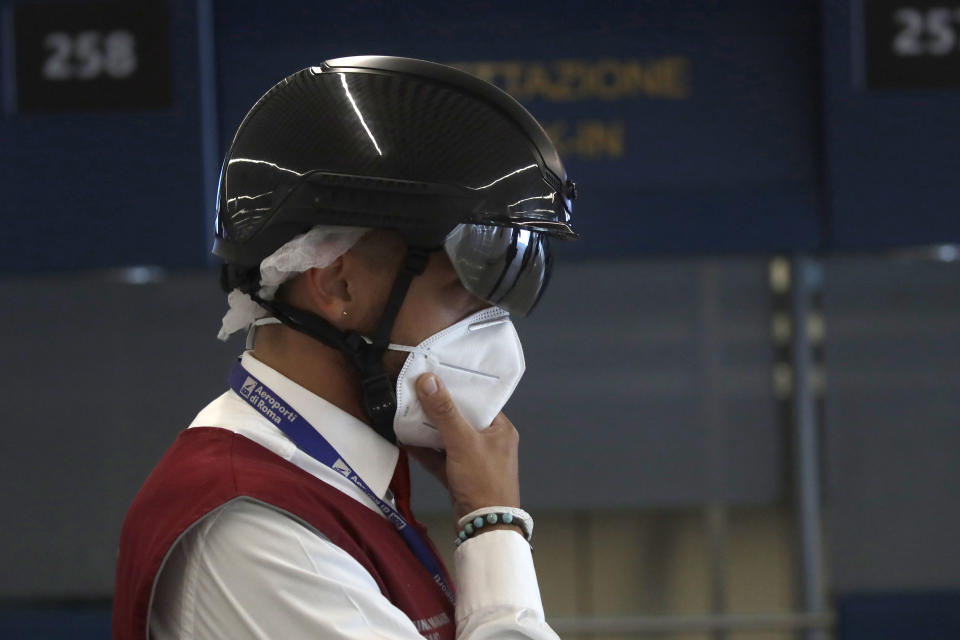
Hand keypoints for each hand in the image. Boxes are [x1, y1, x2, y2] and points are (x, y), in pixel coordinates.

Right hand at [405, 373, 520, 531]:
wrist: (484, 527)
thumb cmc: (483, 480)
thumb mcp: (463, 442)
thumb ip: (444, 412)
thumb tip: (428, 380)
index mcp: (499, 428)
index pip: (477, 400)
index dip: (456, 386)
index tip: (434, 373)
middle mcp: (489, 441)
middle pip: (459, 418)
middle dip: (436, 407)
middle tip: (414, 389)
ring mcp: (473, 459)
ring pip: (447, 437)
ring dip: (427, 428)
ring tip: (405, 411)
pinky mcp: (459, 475)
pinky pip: (440, 457)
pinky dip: (425, 450)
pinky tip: (405, 439)